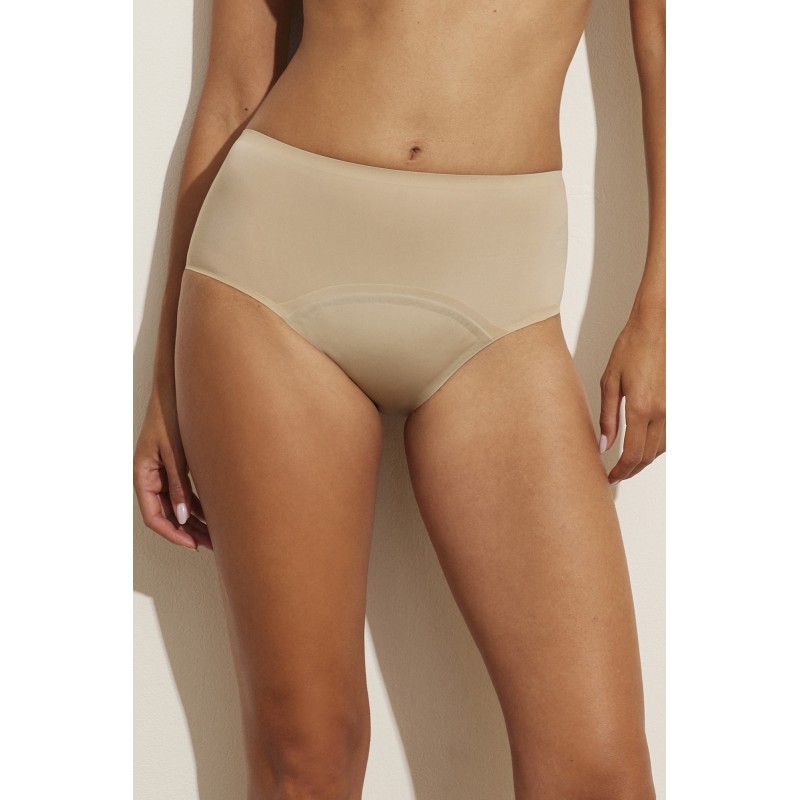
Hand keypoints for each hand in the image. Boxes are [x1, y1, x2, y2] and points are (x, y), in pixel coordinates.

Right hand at [133, 386, 212, 549]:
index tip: (193, 544)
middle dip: (187, 532)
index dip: (172, 533)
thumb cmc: (170, 415)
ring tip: (216, 535)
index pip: (153, 516)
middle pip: (166, 515)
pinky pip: (184, 493)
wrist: (175, 390)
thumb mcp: (175, 452)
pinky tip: (214, 514)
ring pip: (176, 506)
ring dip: (195, 521)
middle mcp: (150, 477)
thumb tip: (184, 517)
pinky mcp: (174, 467)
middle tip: (211, 545)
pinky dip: (198, 505)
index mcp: (142, 475)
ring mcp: (162, 473)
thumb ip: (178, 484)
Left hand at [599, 304, 664, 483]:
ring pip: (661, 448)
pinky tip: (642, 443)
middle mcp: (662, 411)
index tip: (609, 477)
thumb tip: (603, 444)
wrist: (658, 324)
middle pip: (648, 456)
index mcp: (641, 407)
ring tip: (625, 462)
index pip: (632, 454)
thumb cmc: (633, 346)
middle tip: (614, 474)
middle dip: (630, 470)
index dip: (620, 471)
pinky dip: (655, 445)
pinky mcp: (680, 403)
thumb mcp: (610, 381)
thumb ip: (607, 416)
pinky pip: (670, 434)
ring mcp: (675, 408)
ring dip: (643, 459)